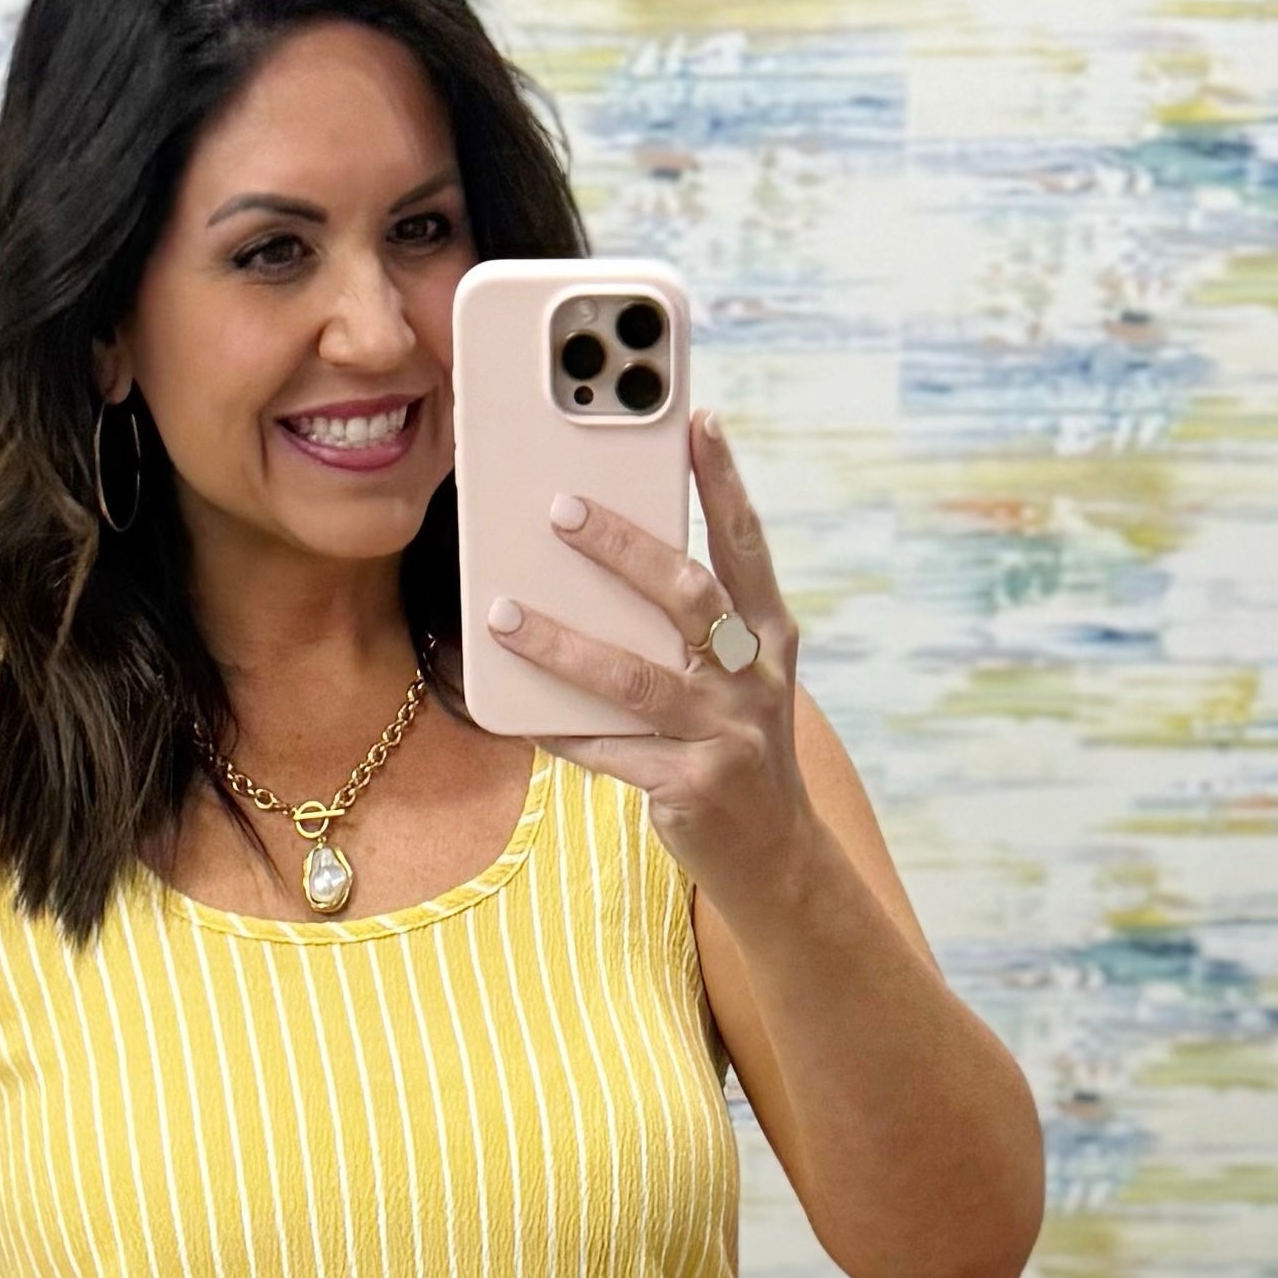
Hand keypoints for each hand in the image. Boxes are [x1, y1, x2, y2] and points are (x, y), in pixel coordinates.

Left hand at [479, 407, 822, 912]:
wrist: (773, 857)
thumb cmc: (733, 747)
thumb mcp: (733, 680)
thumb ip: (690, 630)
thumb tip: (598, 569)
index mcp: (770, 638)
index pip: (746, 545)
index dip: (724, 483)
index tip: (697, 420)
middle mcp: (754, 680)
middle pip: (688, 596)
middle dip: (624, 548)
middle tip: (561, 507)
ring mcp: (726, 736)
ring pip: (633, 678)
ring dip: (563, 644)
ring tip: (504, 615)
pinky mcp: (690, 788)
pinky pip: (609, 752)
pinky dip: (561, 731)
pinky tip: (517, 713)